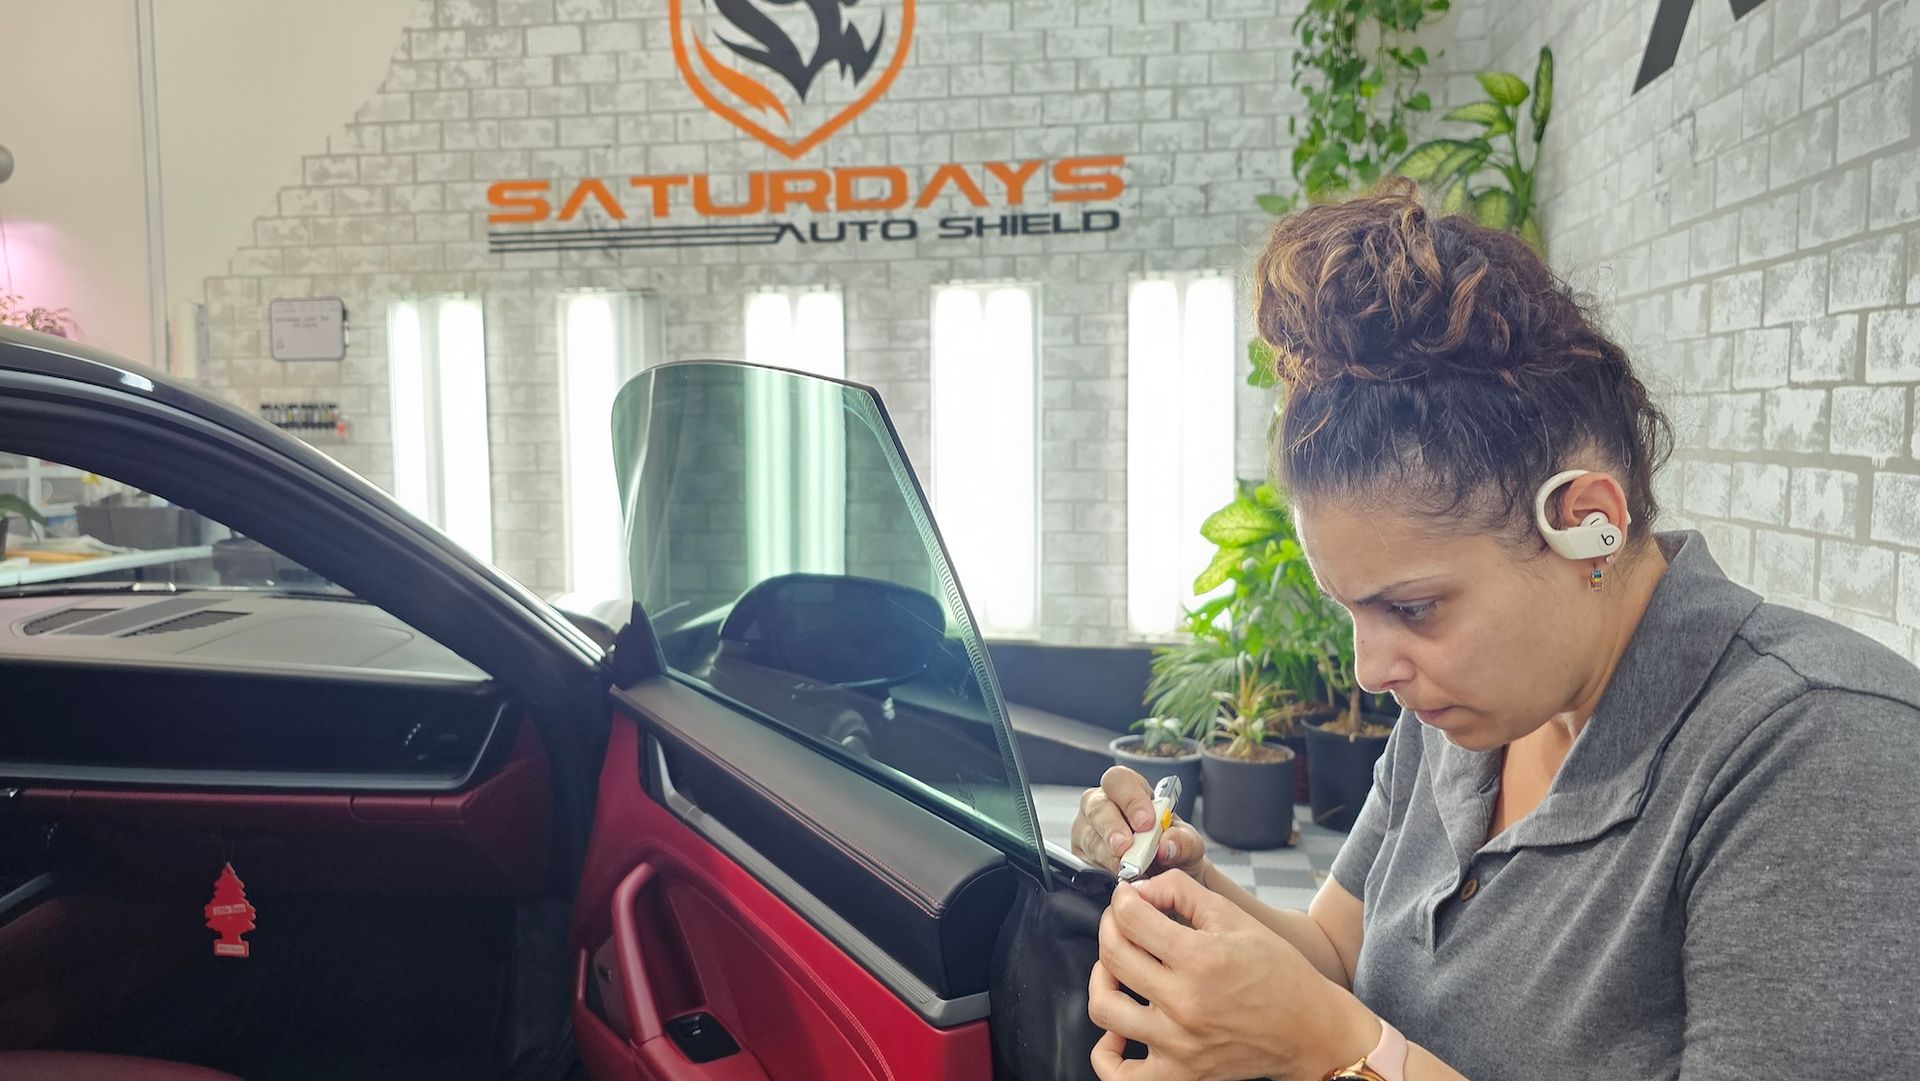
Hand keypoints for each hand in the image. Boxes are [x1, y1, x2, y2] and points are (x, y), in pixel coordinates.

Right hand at [1070, 766, 1208, 880]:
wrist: (1167, 879)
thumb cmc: (1171, 848)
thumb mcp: (1188, 843)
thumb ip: (1183, 841)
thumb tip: (1167, 845)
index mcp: (1130, 790)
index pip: (1121, 781)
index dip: (1130, 799)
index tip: (1146, 822)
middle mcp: (1103, 805)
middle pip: (1096, 806)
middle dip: (1113, 828)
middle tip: (1128, 848)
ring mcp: (1088, 830)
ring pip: (1088, 837)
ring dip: (1109, 855)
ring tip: (1129, 868)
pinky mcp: (1081, 857)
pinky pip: (1085, 861)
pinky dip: (1103, 870)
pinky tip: (1119, 876)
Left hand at [1087, 870, 1377, 1080]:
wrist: (1310, 1029)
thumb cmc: (1277, 973)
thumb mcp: (1234, 917)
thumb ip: (1182, 891)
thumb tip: (1138, 890)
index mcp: (1201, 959)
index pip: (1131, 919)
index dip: (1122, 900)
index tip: (1127, 898)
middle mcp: (1185, 1003)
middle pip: (1113, 956)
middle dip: (1110, 928)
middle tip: (1123, 923)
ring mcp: (1178, 1044)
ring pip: (1104, 1008)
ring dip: (1102, 980)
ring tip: (1118, 970)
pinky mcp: (1180, 1074)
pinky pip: (1118, 1073)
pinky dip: (1106, 1052)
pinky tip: (1116, 1030)